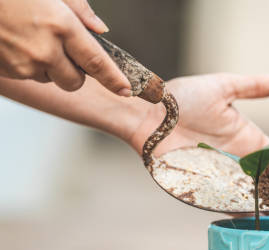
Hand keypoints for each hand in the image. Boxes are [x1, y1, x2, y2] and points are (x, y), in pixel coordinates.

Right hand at [0, 0, 130, 93]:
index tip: (126, 90)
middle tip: (65, 50)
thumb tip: (100, 30)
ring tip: (31, 37)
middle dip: (76, 72)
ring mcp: (23, 63)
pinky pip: (27, 75)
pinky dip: (27, 64)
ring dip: (49, 66)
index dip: (115, 80)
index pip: (98, 63)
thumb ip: (79, 10)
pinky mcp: (6, 70)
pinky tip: (15, 41)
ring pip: (50, 79)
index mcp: (61, 26)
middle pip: (75, 82)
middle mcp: (45, 50)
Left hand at [130, 73, 268, 216]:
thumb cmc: (180, 99)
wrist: (148, 116)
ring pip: (260, 200)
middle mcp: (240, 164)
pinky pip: (234, 207)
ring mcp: (225, 180)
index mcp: (249, 141)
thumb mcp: (223, 87)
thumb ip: (255, 87)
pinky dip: (254, 216)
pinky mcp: (207, 191)